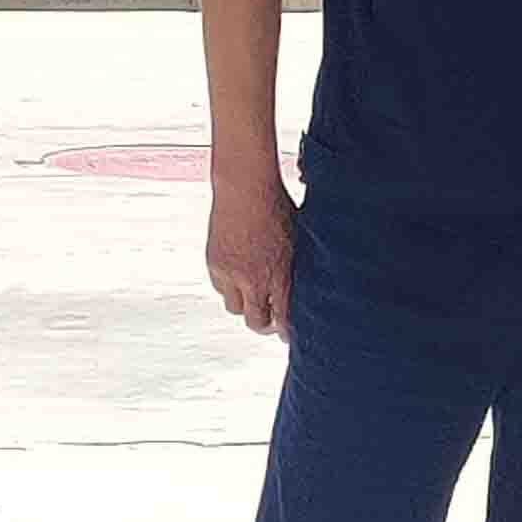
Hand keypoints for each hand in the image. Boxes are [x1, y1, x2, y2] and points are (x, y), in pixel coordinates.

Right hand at [207, 175, 294, 336]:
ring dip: (245, 305)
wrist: (244, 186)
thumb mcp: (298, 240)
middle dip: (265, 324)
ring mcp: (231, 274)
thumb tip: (307, 289)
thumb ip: (297, 268)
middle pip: (256, 322)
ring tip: (253, 293)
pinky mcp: (214, 264)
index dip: (285, 332)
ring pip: (235, 308)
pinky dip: (229, 288)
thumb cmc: (278, 206)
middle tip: (270, 319)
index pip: (283, 319)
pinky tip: (238, 275)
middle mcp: (254, 280)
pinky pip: (220, 289)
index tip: (288, 334)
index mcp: (280, 275)